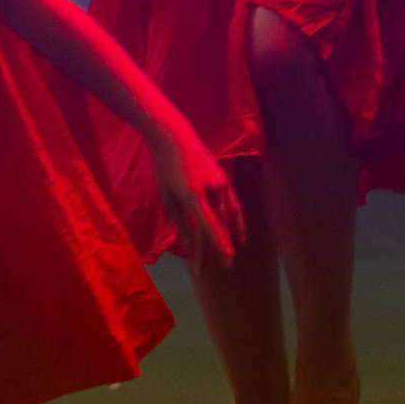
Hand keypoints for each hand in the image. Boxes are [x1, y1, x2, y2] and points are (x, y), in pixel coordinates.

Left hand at [151, 126, 243, 263]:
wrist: (176, 138)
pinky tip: (239, 233)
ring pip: (229, 215)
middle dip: (221, 245)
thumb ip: (180, 224)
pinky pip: (233, 204)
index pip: (209, 225)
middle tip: (227, 265)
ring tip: (233, 253)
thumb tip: (189, 248)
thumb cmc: (166, 170)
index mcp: (193, 195)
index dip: (218, 243)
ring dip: (231, 234)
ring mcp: (221, 183)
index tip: (226, 258)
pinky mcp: (224, 180)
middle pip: (220, 223)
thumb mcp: (167, 199)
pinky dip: (236, 219)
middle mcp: (212, 189)